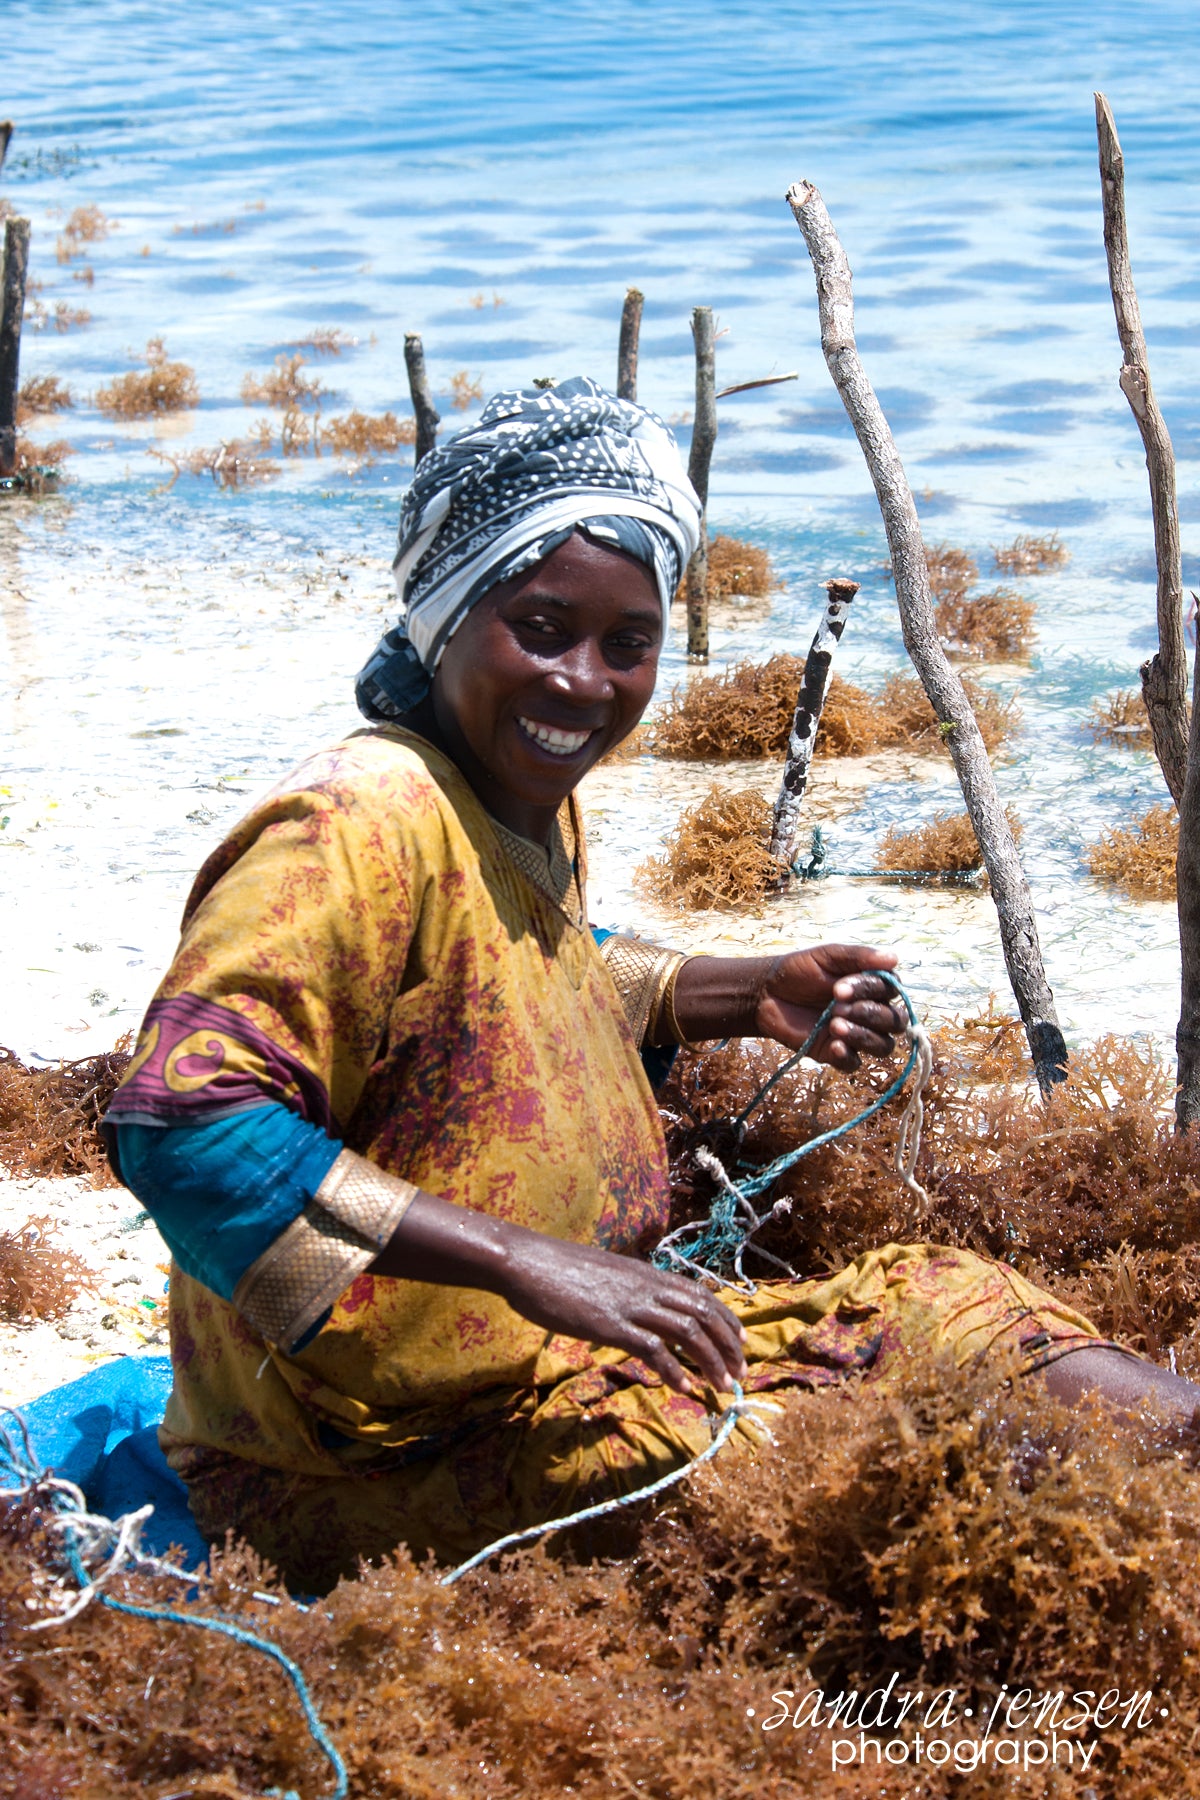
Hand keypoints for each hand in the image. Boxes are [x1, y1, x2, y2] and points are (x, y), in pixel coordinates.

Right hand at [372, 1188, 746, 1395]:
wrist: (527, 1262)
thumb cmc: (559, 1269)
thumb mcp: (605, 1274)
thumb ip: (627, 1289)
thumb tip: (639, 1308)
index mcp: (647, 1273)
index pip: (702, 1294)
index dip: (727, 1319)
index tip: (740, 1341)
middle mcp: (647, 1286)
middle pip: (704, 1313)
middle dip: (729, 1345)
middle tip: (740, 1373)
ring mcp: (630, 1305)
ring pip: (688, 1332)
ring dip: (711, 1362)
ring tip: (723, 1387)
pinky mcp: (611, 1324)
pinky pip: (654, 1350)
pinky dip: (674, 1371)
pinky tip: (683, 1388)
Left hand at [755, 942, 904, 1070]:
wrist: (767, 992)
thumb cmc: (801, 970)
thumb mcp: (828, 956)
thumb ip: (859, 956)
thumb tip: (894, 957)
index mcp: (873, 987)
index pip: (892, 992)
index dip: (871, 990)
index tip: (838, 988)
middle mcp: (870, 1012)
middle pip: (895, 1022)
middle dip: (870, 1014)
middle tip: (836, 1006)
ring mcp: (855, 1035)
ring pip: (883, 1046)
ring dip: (864, 1036)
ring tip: (834, 1025)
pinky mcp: (835, 1053)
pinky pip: (854, 1064)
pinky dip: (848, 1056)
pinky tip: (834, 1045)